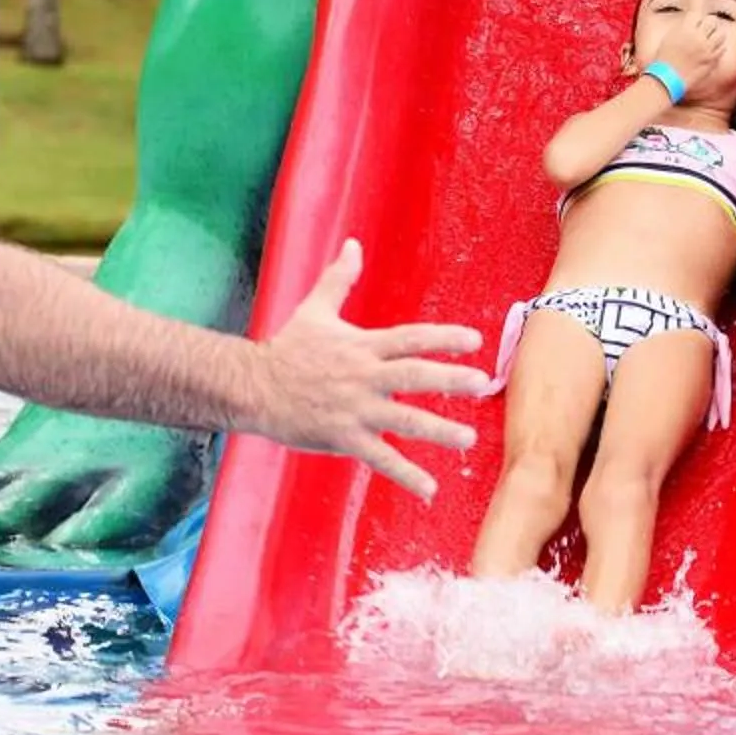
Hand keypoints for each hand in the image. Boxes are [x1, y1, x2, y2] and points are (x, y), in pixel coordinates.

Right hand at [254, 241, 485, 498]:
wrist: (252, 387)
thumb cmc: (286, 349)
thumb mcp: (314, 309)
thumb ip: (340, 279)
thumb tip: (352, 244)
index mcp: (361, 346)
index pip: (410, 338)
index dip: (442, 338)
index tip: (475, 340)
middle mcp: (362, 376)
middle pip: (413, 376)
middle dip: (450, 380)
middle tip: (483, 384)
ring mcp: (354, 409)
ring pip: (403, 421)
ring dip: (438, 431)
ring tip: (468, 439)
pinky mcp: (342, 437)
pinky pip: (379, 458)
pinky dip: (405, 474)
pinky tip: (430, 489)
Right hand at [645, 16, 727, 96]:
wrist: (666, 78)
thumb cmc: (664, 59)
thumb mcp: (669, 38)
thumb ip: (682, 29)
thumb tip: (691, 24)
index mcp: (684, 29)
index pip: (697, 14)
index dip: (697, 18)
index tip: (696, 22)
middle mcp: (697, 36)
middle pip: (712, 21)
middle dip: (709, 24)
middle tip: (706, 30)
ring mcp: (706, 48)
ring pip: (720, 34)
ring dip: (716, 35)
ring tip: (711, 40)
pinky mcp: (711, 60)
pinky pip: (722, 48)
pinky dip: (718, 48)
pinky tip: (712, 51)